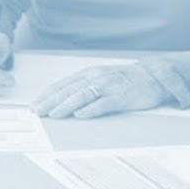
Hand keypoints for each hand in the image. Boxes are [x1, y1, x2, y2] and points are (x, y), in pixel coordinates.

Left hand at [32, 61, 167, 119]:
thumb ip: (84, 87)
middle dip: (51, 101)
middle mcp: (96, 77)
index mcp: (89, 73)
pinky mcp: (121, 96)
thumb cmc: (126, 79)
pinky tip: (80, 115)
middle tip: (37, 112)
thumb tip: (63, 100)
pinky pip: (104, 103)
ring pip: (82, 96)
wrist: (154, 76)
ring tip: (53, 114)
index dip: (47, 95)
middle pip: (69, 90)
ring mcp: (109, 86)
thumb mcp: (101, 78)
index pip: (63, 84)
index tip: (35, 104)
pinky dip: (91, 109)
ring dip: (66, 105)